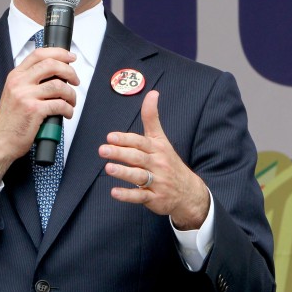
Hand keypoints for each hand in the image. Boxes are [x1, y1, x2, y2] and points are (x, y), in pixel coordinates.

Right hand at [0, 47, 78, 183]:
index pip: (39, 54)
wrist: (0, 142)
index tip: (70, 57)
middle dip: (69, 71)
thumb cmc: (10, 122)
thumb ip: (30, 82)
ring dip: (71, 95)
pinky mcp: (34, 111)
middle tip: (75, 81)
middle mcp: (19, 83)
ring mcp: (26, 96)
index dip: (58, 53)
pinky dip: (68, 109)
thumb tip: (55, 75)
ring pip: (59, 86)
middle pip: (51, 65)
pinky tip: (66, 113)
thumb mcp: (14, 94)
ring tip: (71, 102)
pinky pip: (60, 104)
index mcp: (15, 76)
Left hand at [100, 90, 209, 229]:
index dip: (126, 139)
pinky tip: (115, 192)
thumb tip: (152, 93)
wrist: (188, 191)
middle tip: (103, 150)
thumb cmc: (169, 162)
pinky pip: (140, 197)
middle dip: (121, 153)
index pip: (141, 142)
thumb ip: (152, 118)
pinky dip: (128, 195)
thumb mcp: (162, 139)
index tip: (111, 137)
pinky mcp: (154, 198)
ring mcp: (157, 182)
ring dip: (124, 172)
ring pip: (139, 176)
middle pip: (138, 158)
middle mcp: (157, 164)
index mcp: (158, 148)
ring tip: (109, 168)